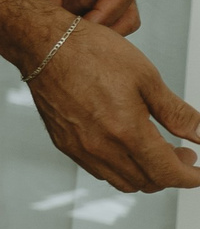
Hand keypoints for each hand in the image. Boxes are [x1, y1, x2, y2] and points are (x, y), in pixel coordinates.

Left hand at [0, 0, 138, 32]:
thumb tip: (56, 22)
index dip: (106, 16)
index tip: (83, 32)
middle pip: (124, 8)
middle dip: (107, 28)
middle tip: (77, 42)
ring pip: (108, 16)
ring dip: (91, 30)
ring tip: (64, 39)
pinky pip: (85, 16)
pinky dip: (76, 28)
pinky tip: (57, 35)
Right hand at [25, 14, 199, 192]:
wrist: (44, 45)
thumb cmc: (91, 53)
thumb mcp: (146, 78)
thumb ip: (176, 112)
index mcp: (126, 131)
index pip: (167, 172)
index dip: (191, 177)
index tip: (199, 173)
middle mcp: (101, 147)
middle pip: (147, 182)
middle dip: (171, 173)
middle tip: (182, 152)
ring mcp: (80, 148)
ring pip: (122, 182)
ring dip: (145, 173)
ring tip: (154, 149)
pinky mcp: (64, 143)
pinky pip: (98, 170)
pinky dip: (120, 167)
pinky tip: (124, 145)